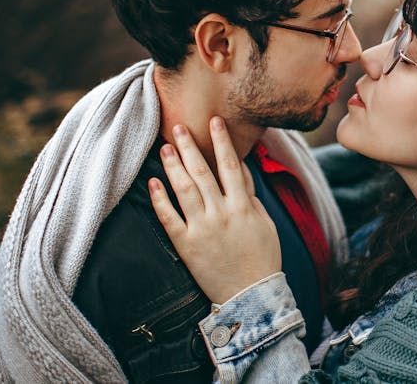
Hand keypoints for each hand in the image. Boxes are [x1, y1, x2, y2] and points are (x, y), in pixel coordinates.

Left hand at [149, 117, 280, 304]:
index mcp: (242, 206)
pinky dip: (160, 199)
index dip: (221, 141)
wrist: (250, 295)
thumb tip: (241, 168)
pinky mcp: (186, 245)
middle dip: (190, 146)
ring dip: (173, 165)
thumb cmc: (262, 257)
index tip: (214, 121)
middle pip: (202, 172)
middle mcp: (221, 213)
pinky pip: (169, 218)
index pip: (230, 165)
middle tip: (178, 126)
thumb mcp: (264, 222)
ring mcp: (202, 228)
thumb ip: (250, 194)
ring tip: (165, 147)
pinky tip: (153, 182)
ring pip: (184, 189)